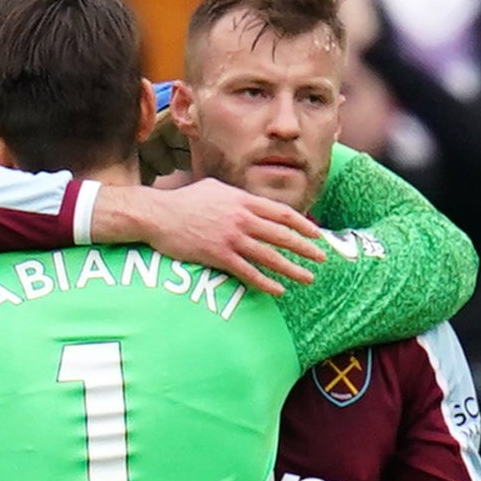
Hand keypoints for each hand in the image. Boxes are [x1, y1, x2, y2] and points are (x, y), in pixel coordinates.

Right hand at [97, 181, 326, 296]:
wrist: (158, 215)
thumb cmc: (185, 201)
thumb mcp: (216, 189)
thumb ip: (238, 197)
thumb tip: (251, 203)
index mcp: (243, 201)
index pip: (281, 213)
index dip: (302, 226)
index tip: (317, 235)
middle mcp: (242, 218)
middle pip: (281, 235)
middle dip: (305, 249)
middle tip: (322, 259)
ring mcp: (231, 238)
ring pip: (269, 256)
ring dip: (291, 269)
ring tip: (307, 279)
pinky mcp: (218, 256)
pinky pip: (248, 272)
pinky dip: (265, 282)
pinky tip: (278, 290)